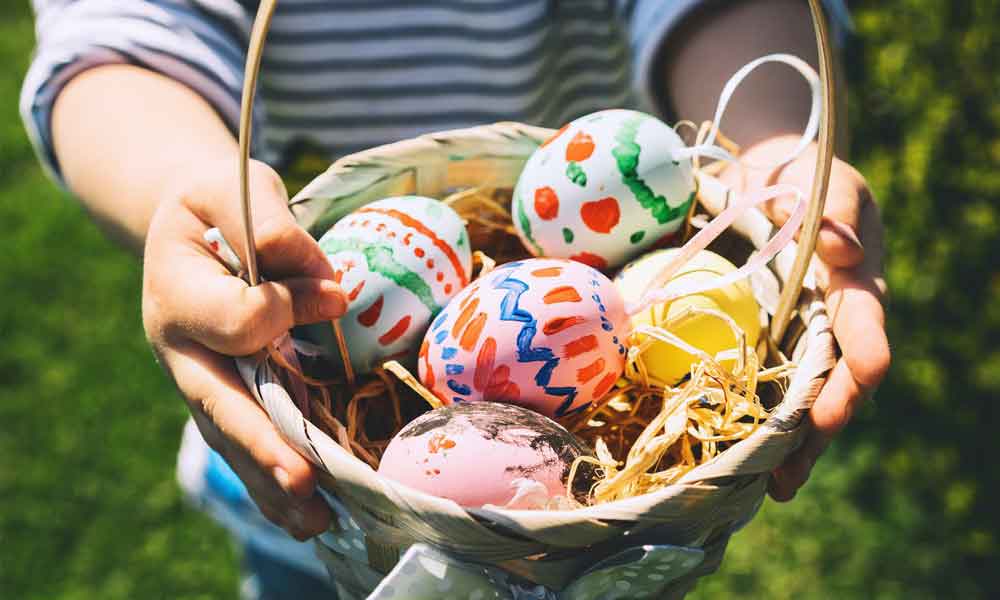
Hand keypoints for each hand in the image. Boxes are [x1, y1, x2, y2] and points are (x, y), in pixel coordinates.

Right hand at [142, 158, 346, 538]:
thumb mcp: (231, 185)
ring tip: (315, 523)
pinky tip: (309, 516)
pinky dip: (273, 480)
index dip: (289, 308)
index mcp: (174, 291)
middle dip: (262, 443)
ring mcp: (200, 379)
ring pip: (231, 439)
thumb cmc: (215, 201)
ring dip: (271, 482)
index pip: (239, 319)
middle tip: (303, 479)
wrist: (188, 224)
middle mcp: (179, 348)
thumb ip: (266, 221)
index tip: (331, 293)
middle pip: (219, 405)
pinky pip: (245, 443)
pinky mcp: (225, 394)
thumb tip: (323, 282)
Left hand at [721, 136, 890, 500]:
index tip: (849, 394)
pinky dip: (754, 422)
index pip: (864, 328)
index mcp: (855, 285)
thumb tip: (844, 252)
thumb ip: (834, 212)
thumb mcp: (824, 183)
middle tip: (791, 471)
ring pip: (802, 398)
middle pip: (835, 384)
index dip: (860, 360)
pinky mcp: (766, 341)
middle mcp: (833, 322)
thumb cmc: (805, 178)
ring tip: (770, 486)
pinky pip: (764, 386)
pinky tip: (735, 458)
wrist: (769, 180)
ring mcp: (800, 336)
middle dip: (818, 429)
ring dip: (789, 444)